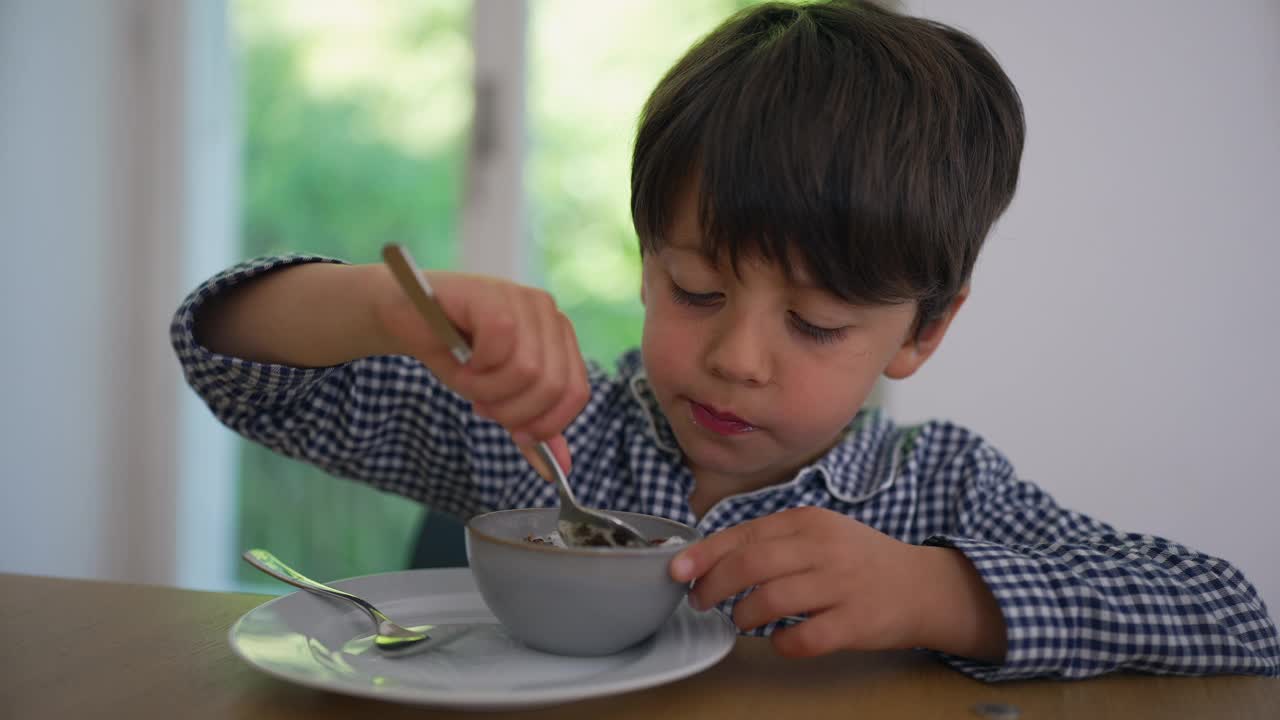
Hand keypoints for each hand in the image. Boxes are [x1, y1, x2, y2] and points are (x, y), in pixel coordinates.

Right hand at [373, 269, 587, 474]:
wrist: (403, 317)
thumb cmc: (453, 353)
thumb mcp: (497, 398)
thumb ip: (531, 427)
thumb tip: (562, 469)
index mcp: (558, 338)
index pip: (576, 392)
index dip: (546, 423)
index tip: (514, 431)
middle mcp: (549, 314)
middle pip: (553, 386)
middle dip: (513, 411)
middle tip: (482, 405)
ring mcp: (524, 301)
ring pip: (528, 370)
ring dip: (488, 390)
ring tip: (468, 379)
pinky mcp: (494, 296)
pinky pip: (498, 347)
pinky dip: (475, 367)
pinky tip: (460, 358)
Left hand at [669, 507, 1005, 660]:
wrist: (923, 585)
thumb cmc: (859, 560)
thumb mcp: (819, 534)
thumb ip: (773, 541)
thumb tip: (712, 558)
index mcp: (808, 521)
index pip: (744, 534)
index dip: (705, 554)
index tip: (678, 570)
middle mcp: (822, 547)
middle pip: (750, 565)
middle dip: (713, 586)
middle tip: (699, 601)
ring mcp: (841, 584)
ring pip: (771, 600)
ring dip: (743, 616)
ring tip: (739, 621)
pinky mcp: (856, 622)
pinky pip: (804, 638)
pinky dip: (782, 643)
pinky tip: (780, 640)